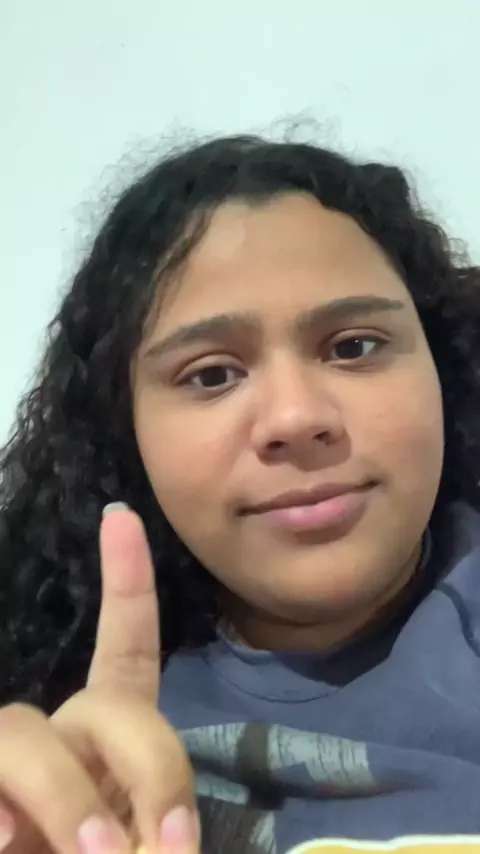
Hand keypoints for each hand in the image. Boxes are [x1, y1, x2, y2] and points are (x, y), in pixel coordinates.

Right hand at [0, 505, 197, 853]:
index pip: (124, 647)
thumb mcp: (144, 845)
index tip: (120, 518)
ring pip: (23, 732)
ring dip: (65, 798)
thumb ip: (150, 823)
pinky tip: (7, 841)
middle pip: (103, 701)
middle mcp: (59, 743)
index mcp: (108, 740)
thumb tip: (142, 843)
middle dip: (143, 764)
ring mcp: (8, 768)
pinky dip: (2, 810)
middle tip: (147, 850)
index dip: (125, 583)